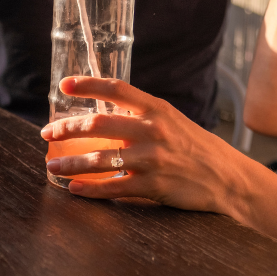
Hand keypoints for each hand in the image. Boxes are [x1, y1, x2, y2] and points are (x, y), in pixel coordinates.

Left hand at [38, 77, 247, 215]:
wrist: (228, 179)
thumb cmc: (197, 149)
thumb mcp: (174, 122)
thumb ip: (142, 117)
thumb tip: (106, 116)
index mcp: (157, 110)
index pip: (117, 89)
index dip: (88, 85)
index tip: (64, 85)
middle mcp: (152, 130)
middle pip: (97, 125)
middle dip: (65, 128)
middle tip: (48, 132)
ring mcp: (152, 159)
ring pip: (98, 160)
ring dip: (69, 163)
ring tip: (52, 165)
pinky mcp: (153, 186)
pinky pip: (112, 188)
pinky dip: (89, 190)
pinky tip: (74, 189)